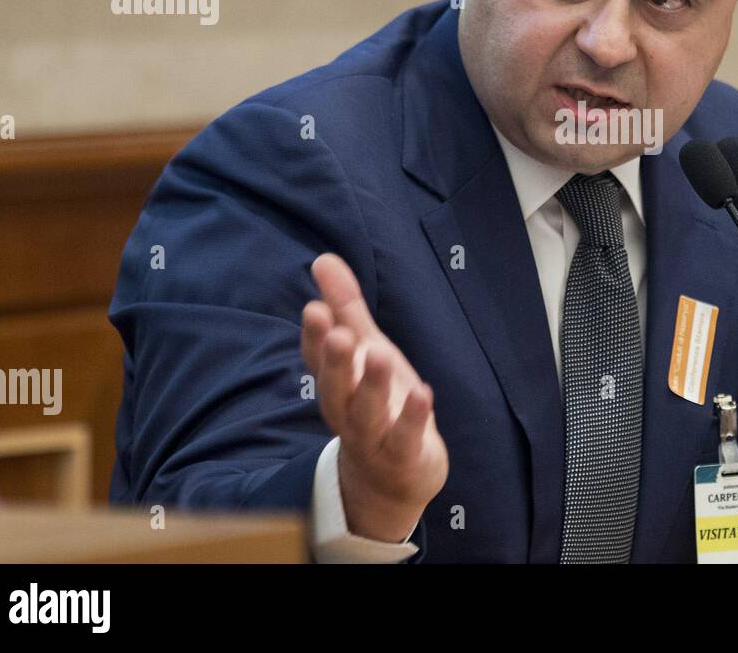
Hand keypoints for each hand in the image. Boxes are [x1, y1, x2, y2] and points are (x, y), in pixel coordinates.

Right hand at [301, 253, 448, 541]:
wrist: (390, 479)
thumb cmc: (376, 402)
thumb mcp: (365, 350)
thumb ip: (346, 308)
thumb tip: (323, 259)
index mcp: (337, 382)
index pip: (318, 358)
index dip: (315, 337)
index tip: (314, 308)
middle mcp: (347, 411)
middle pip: (335, 387)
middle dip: (335, 360)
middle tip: (337, 333)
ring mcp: (373, 437)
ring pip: (366, 415)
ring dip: (369, 386)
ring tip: (377, 354)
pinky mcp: (403, 456)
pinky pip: (405, 439)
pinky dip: (412, 418)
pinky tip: (422, 392)